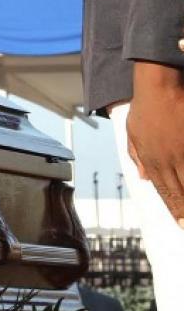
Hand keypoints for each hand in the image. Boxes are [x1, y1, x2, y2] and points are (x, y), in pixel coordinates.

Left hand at [127, 61, 183, 222]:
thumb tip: (145, 179)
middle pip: (180, 191)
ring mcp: (183, 151)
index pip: (164, 189)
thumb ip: (138, 158)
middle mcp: (168, 159)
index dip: (173, 208)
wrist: (159, 86)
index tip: (180, 223)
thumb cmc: (146, 108)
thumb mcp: (133, 133)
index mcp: (151, 159)